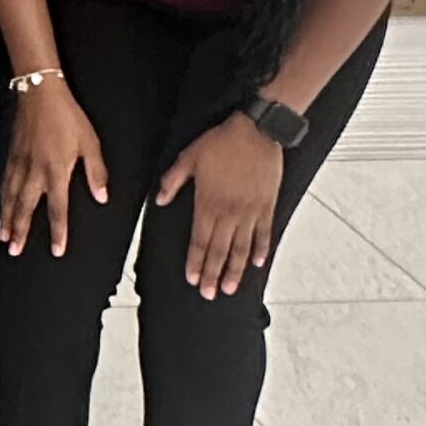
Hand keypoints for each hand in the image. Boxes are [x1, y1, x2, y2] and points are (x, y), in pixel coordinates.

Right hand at [0, 80, 108, 257]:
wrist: (39, 92)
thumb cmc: (67, 116)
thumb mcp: (89, 142)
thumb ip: (96, 172)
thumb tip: (102, 196)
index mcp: (56, 171)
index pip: (58, 209)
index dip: (58, 231)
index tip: (57, 250)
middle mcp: (35, 171)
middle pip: (26, 207)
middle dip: (20, 230)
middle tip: (14, 251)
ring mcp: (21, 162)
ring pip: (11, 196)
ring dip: (7, 218)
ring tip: (4, 237)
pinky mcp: (13, 153)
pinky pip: (5, 181)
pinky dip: (2, 197)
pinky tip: (2, 204)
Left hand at [158, 112, 284, 297]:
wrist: (255, 131)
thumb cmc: (220, 142)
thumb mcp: (188, 157)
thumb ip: (172, 181)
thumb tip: (159, 200)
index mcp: (208, 202)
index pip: (200, 240)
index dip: (196, 261)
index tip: (192, 279)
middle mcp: (229, 212)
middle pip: (220, 250)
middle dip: (213, 274)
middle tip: (209, 294)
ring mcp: (250, 212)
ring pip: (242, 248)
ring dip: (235, 270)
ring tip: (230, 288)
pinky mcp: (266, 206)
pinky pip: (264, 234)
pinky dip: (261, 250)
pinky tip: (257, 264)